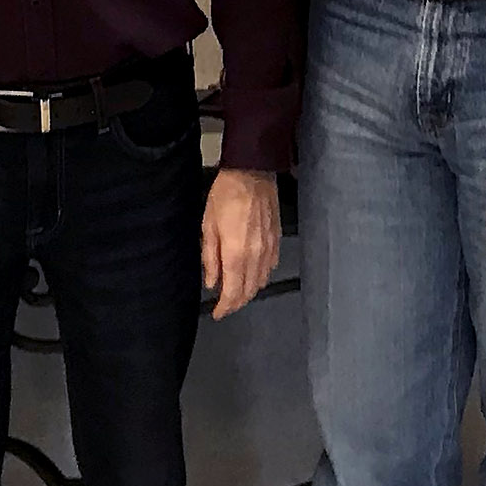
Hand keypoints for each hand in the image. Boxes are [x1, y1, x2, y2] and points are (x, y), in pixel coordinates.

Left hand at [200, 169, 280, 319]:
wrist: (252, 172)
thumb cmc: (225, 196)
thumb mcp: (208, 226)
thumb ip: (210, 258)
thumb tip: (212, 283)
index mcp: (236, 254)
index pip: (233, 293)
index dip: (225, 307)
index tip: (217, 313)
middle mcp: (256, 256)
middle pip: (249, 290)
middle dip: (236, 302)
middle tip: (225, 305)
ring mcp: (269, 248)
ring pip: (261, 281)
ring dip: (249, 291)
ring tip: (237, 291)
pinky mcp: (277, 240)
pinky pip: (270, 266)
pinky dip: (261, 276)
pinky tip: (253, 274)